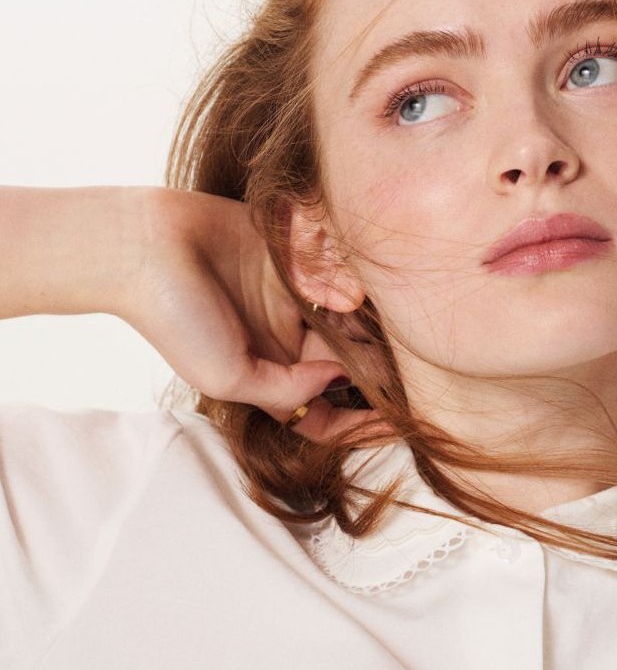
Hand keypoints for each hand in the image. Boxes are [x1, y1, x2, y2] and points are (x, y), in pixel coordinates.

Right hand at [119, 189, 384, 440]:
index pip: (326, 410)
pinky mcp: (298, 253)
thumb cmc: (177, 319)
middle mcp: (289, 338)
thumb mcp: (229, 377)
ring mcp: (295, 295)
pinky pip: (340, 268)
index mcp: (272, 373)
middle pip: (352, 361)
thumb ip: (287, 389)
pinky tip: (369, 280)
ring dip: (373, 321)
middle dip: (381, 367)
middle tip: (415, 367)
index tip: (398, 423)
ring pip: (353, 316)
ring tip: (401, 324)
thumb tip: (338, 380)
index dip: (361, 423)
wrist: (148, 245)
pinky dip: (354, 275)